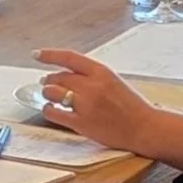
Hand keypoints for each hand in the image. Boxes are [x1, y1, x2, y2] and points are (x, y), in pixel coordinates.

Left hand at [32, 48, 161, 153]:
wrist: (145, 128)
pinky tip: (50, 109)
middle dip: (50, 79)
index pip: (69, 58)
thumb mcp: (114, 81)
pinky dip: (48, 109)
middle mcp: (92, 86)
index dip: (49, 55)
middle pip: (59, 77)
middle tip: (46, 82)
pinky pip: (55, 113)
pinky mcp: (81, 123)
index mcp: (101, 72)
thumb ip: (92, 76)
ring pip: (53, 92)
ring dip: (47, 93)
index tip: (37, 54)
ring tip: (48, 95)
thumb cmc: (132, 106)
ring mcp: (85, 105)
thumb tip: (68, 75)